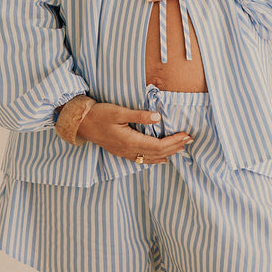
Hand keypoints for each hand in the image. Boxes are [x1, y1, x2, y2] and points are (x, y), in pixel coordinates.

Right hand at [76, 101, 193, 163]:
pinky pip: (142, 160)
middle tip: (190, 140)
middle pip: (158, 153)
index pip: (158, 145)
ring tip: (181, 148)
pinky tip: (162, 158)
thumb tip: (158, 117)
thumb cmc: (99, 114)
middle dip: (175, 147)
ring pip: (151, 158)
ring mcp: (125, 153)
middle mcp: (129, 151)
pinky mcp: (121, 152)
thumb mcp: (119, 111)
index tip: (186, 135)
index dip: (174, 141)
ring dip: (168, 153)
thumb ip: (139, 115)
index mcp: (130, 141)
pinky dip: (155, 159)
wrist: (81, 123)